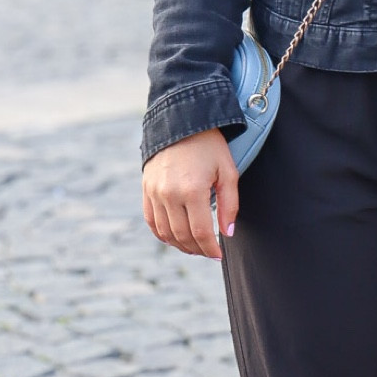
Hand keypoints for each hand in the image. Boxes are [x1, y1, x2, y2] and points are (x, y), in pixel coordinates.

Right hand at [142, 129, 238, 259]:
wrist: (181, 122)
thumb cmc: (210, 146)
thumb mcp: (228, 171)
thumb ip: (230, 205)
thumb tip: (228, 233)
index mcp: (192, 190)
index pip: (200, 232)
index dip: (210, 248)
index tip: (218, 255)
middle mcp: (169, 194)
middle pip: (182, 236)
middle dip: (197, 250)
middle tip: (208, 252)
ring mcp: (154, 192)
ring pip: (165, 232)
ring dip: (180, 245)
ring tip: (194, 247)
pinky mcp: (146, 189)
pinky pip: (151, 220)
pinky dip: (162, 234)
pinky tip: (174, 238)